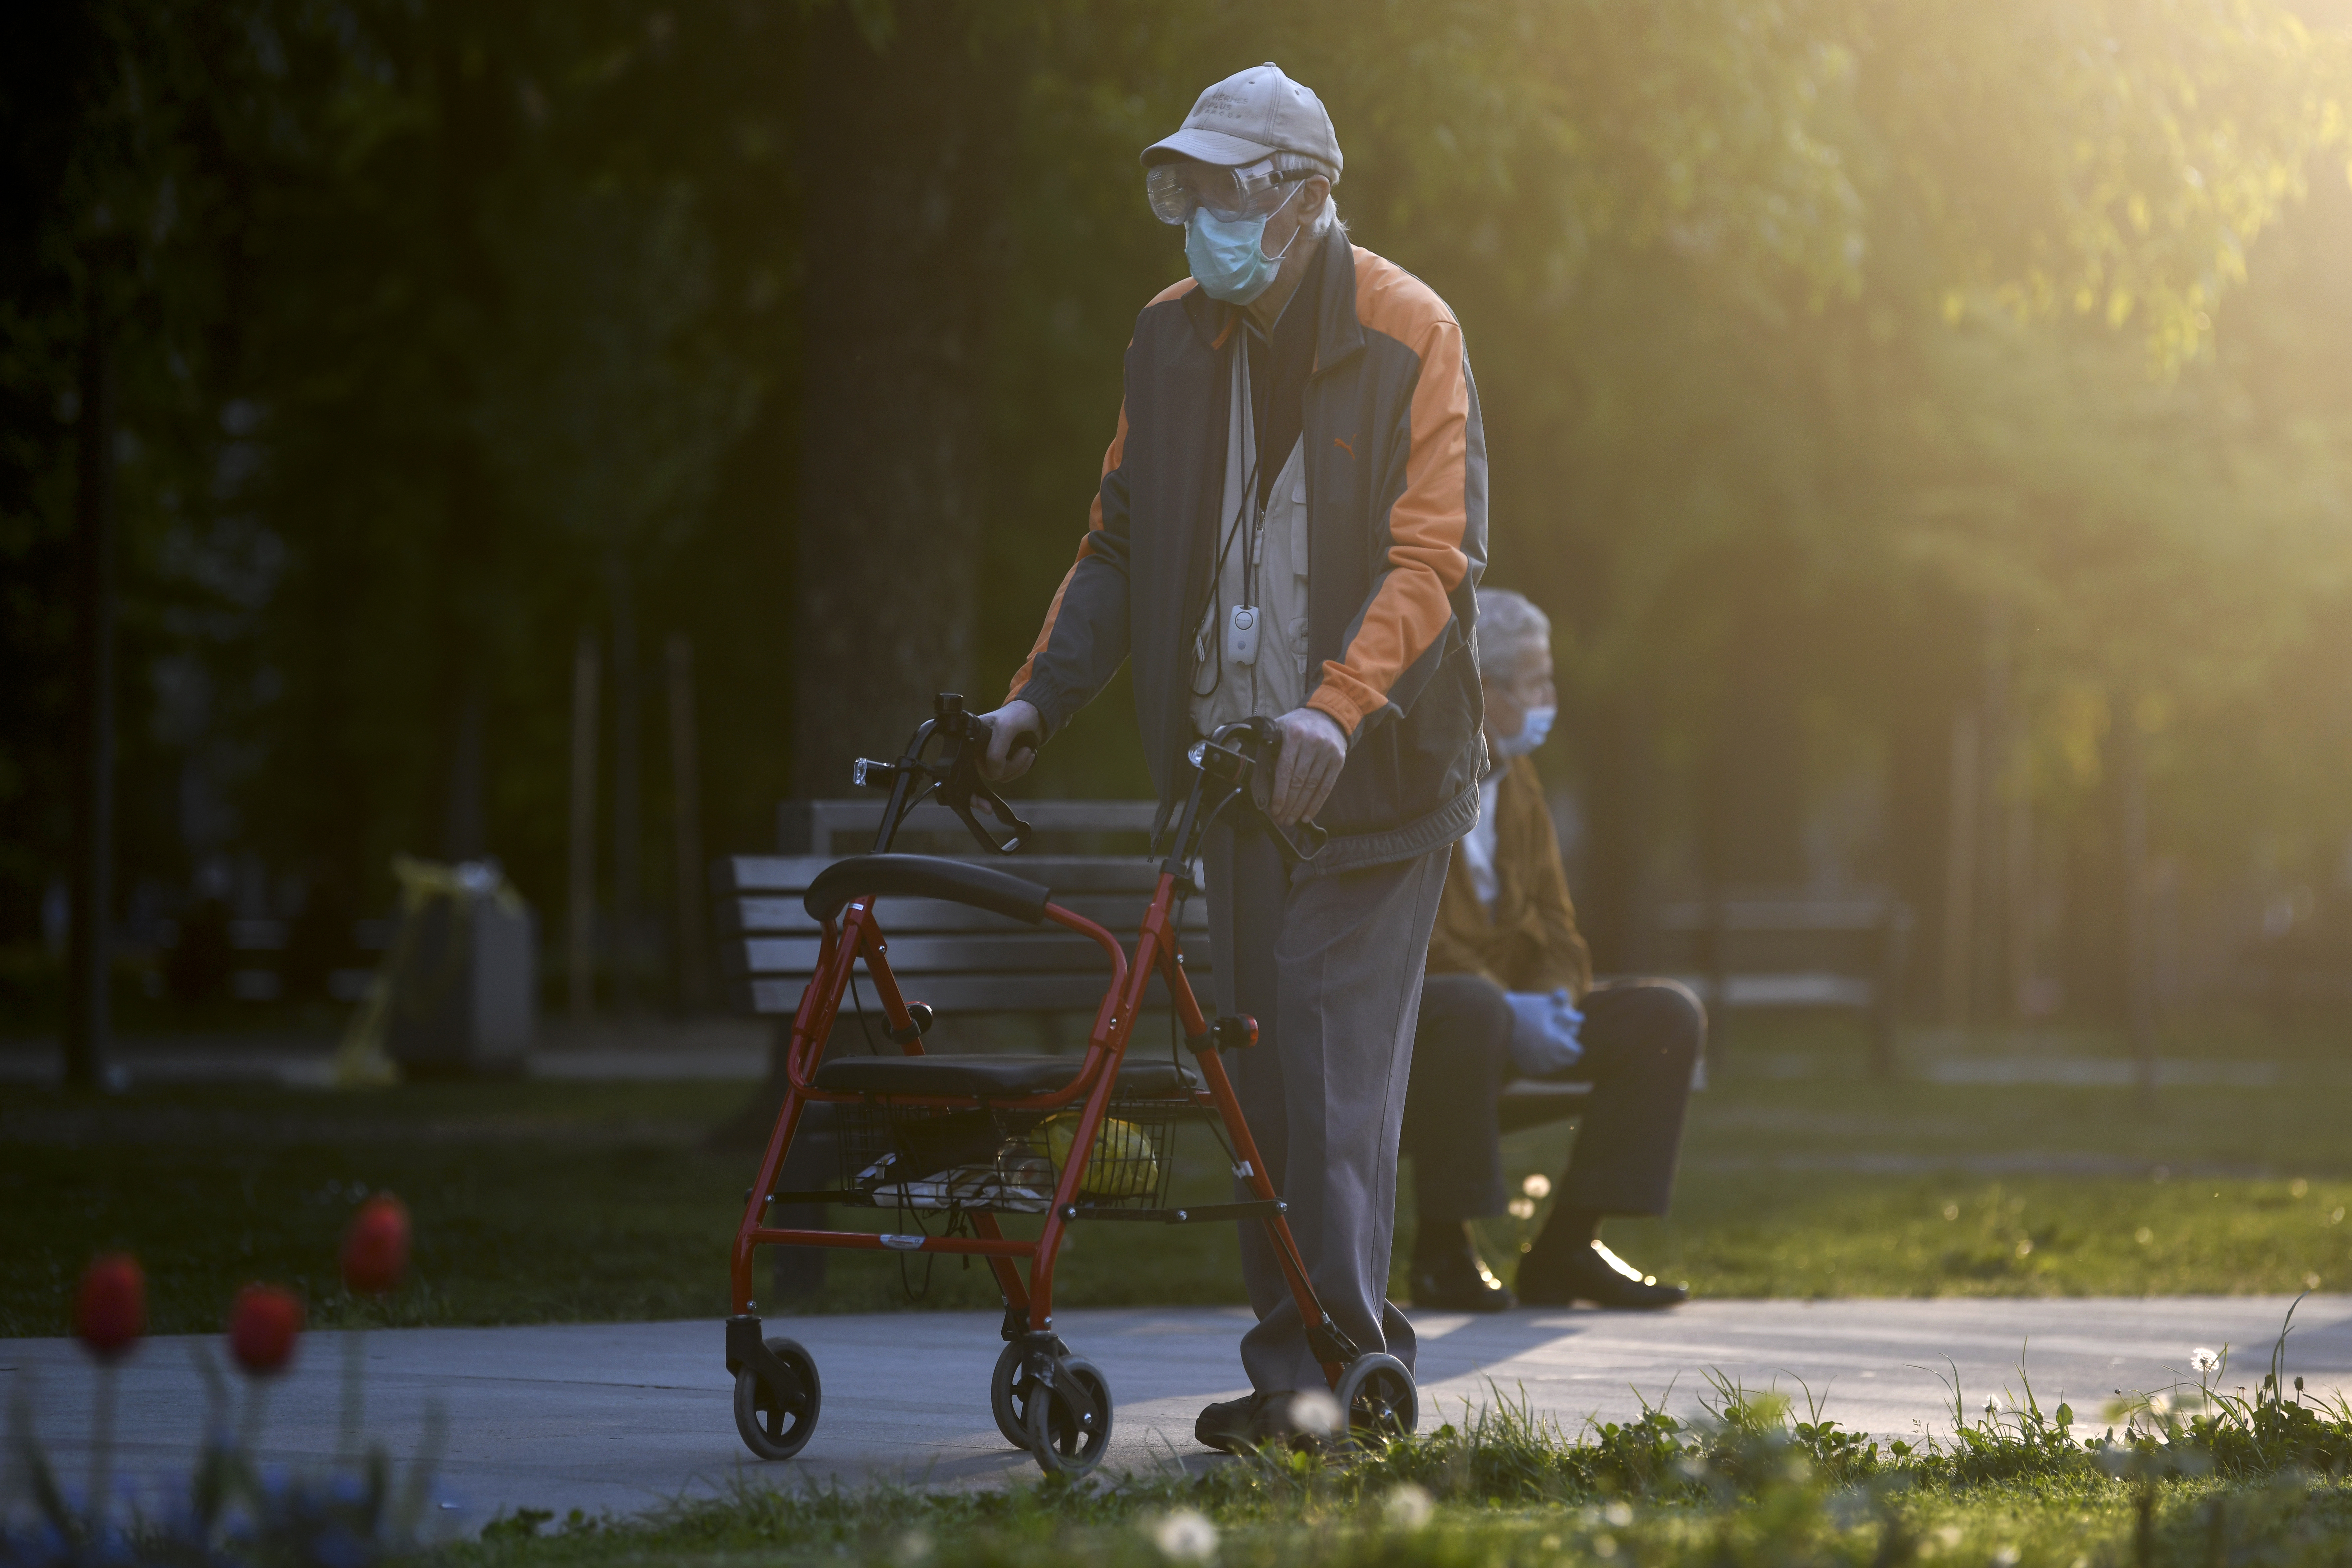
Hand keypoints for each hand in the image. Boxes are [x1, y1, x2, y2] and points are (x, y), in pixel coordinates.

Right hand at [976, 700, 1041, 783]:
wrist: (1036, 714)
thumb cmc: (1018, 715)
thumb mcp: (1005, 728)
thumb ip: (996, 752)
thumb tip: (994, 775)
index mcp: (974, 738)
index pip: (975, 762)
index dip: (992, 763)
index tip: (1008, 750)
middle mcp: (981, 749)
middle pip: (990, 773)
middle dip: (1011, 765)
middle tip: (1024, 750)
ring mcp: (993, 757)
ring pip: (1002, 776)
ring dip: (1019, 766)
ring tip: (1028, 751)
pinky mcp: (1005, 762)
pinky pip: (1010, 775)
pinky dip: (1023, 767)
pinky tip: (1029, 755)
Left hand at [1267, 706, 1346, 825]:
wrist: (1328, 715)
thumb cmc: (1299, 725)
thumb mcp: (1281, 727)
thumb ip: (1268, 744)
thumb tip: (1253, 767)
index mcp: (1294, 735)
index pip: (1285, 770)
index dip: (1279, 793)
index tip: (1274, 808)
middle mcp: (1312, 743)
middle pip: (1299, 781)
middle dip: (1289, 804)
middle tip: (1281, 819)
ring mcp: (1327, 752)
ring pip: (1312, 787)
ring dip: (1300, 807)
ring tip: (1291, 820)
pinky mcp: (1338, 760)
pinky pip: (1326, 787)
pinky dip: (1316, 803)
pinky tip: (1307, 814)